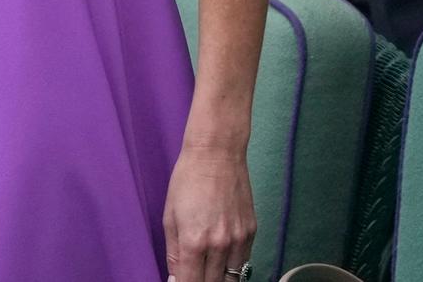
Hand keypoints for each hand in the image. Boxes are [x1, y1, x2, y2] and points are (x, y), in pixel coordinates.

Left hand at [162, 143, 255, 281]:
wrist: (217, 153)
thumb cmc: (187, 180)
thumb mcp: (170, 218)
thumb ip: (174, 254)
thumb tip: (175, 279)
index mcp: (195, 242)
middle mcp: (220, 245)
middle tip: (194, 274)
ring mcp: (240, 239)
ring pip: (232, 278)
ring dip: (219, 279)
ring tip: (208, 270)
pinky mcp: (252, 231)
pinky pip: (243, 261)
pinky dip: (232, 266)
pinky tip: (222, 257)